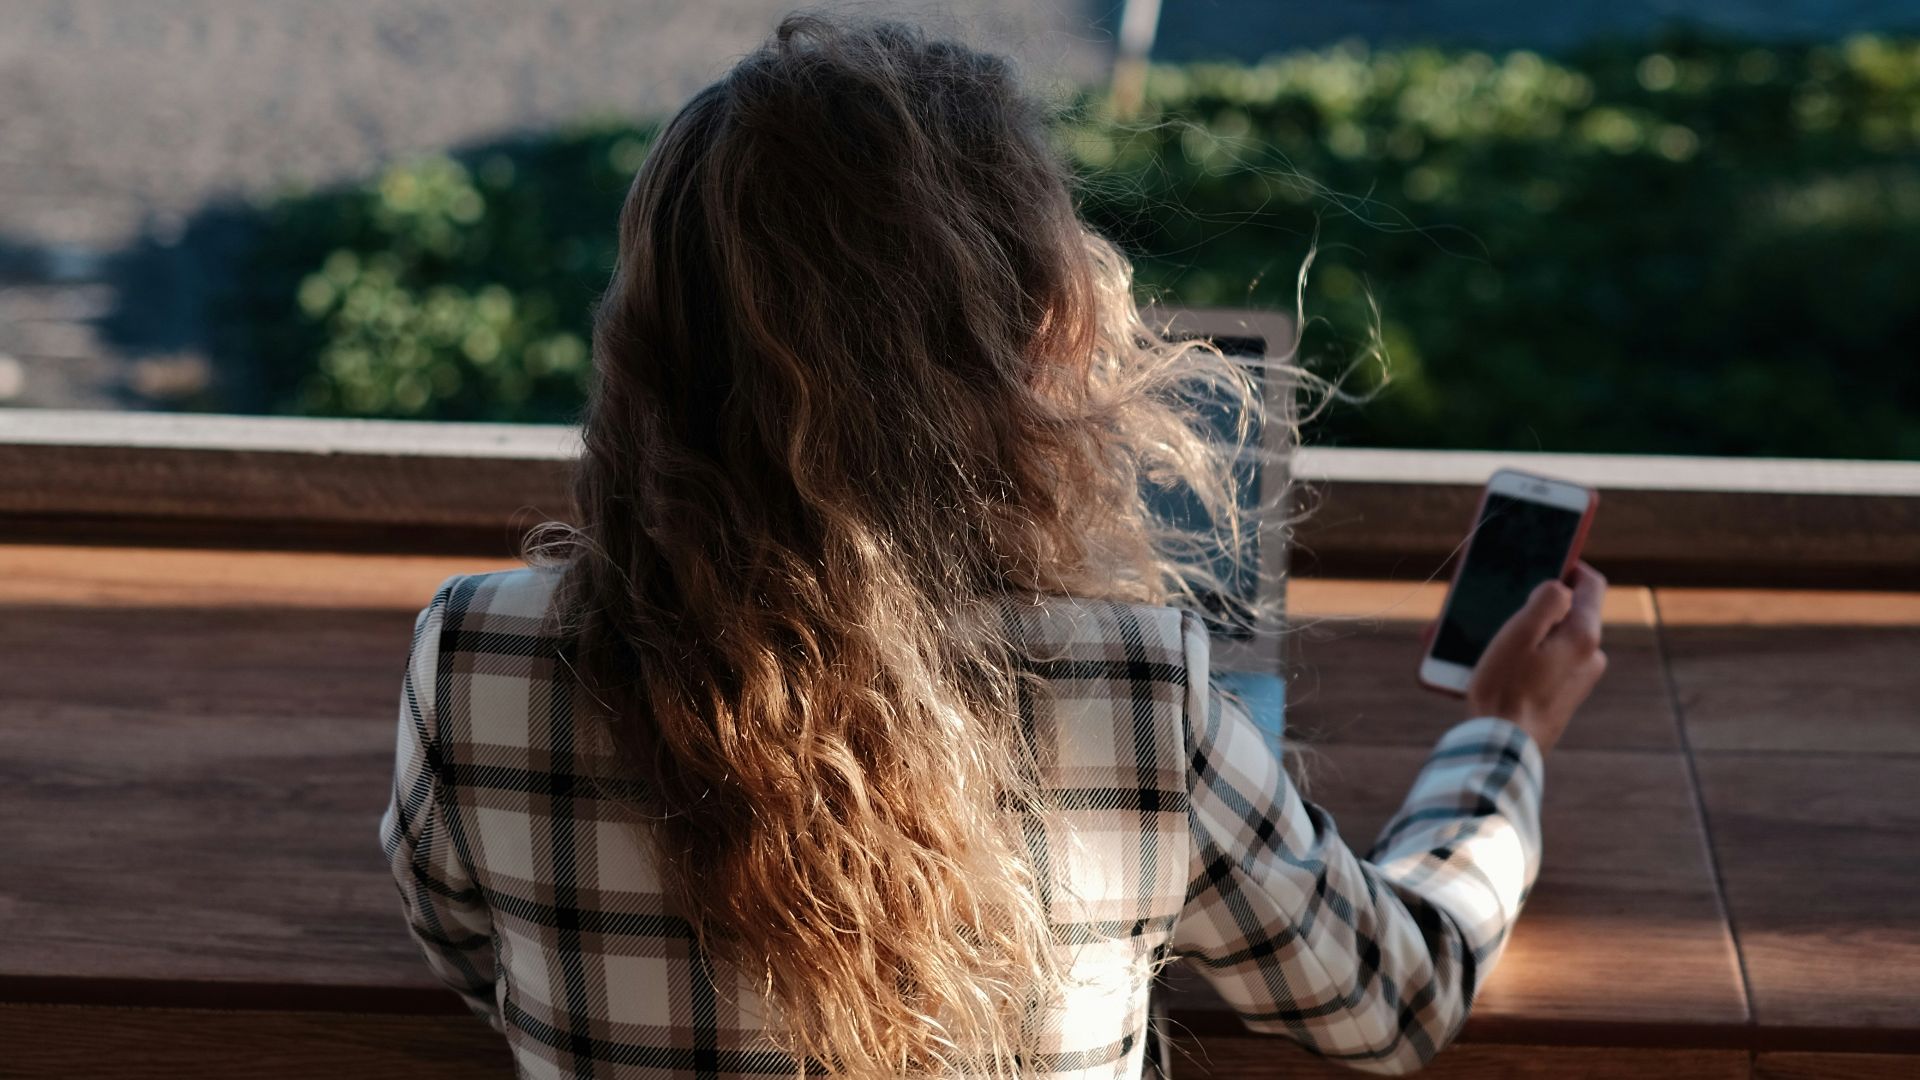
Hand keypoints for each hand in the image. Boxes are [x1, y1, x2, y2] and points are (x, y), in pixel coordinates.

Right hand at [1465, 562, 1608, 754]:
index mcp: (1584, 636)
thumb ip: (1546, 600)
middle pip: (1567, 612)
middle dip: (1532, 605)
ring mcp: (1579, 679)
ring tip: (1480, 640)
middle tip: (1497, 605)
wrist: (1503, 749)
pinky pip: (1545, 663)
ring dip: (1520, 633)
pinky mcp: (1563, 697)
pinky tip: (1489, 665)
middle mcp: (1590, 656)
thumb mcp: (1519, 633)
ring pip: (1552, 639)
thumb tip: (1559, 586)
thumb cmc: (1505, 689)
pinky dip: (1521, 657)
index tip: (1540, 559)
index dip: (1567, 565)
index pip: (1591, 583)